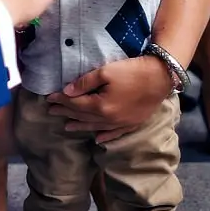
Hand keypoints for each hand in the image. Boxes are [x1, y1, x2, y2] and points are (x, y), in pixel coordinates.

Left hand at [45, 55, 171, 142]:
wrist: (161, 77)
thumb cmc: (132, 71)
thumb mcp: (106, 71)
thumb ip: (85, 82)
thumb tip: (68, 92)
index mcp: (100, 106)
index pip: (75, 104)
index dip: (61, 100)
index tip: (48, 98)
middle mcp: (109, 119)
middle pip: (82, 116)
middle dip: (66, 112)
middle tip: (51, 111)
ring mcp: (121, 123)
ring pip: (95, 127)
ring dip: (79, 126)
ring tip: (66, 126)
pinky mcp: (132, 123)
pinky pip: (114, 133)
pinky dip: (104, 136)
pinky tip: (97, 139)